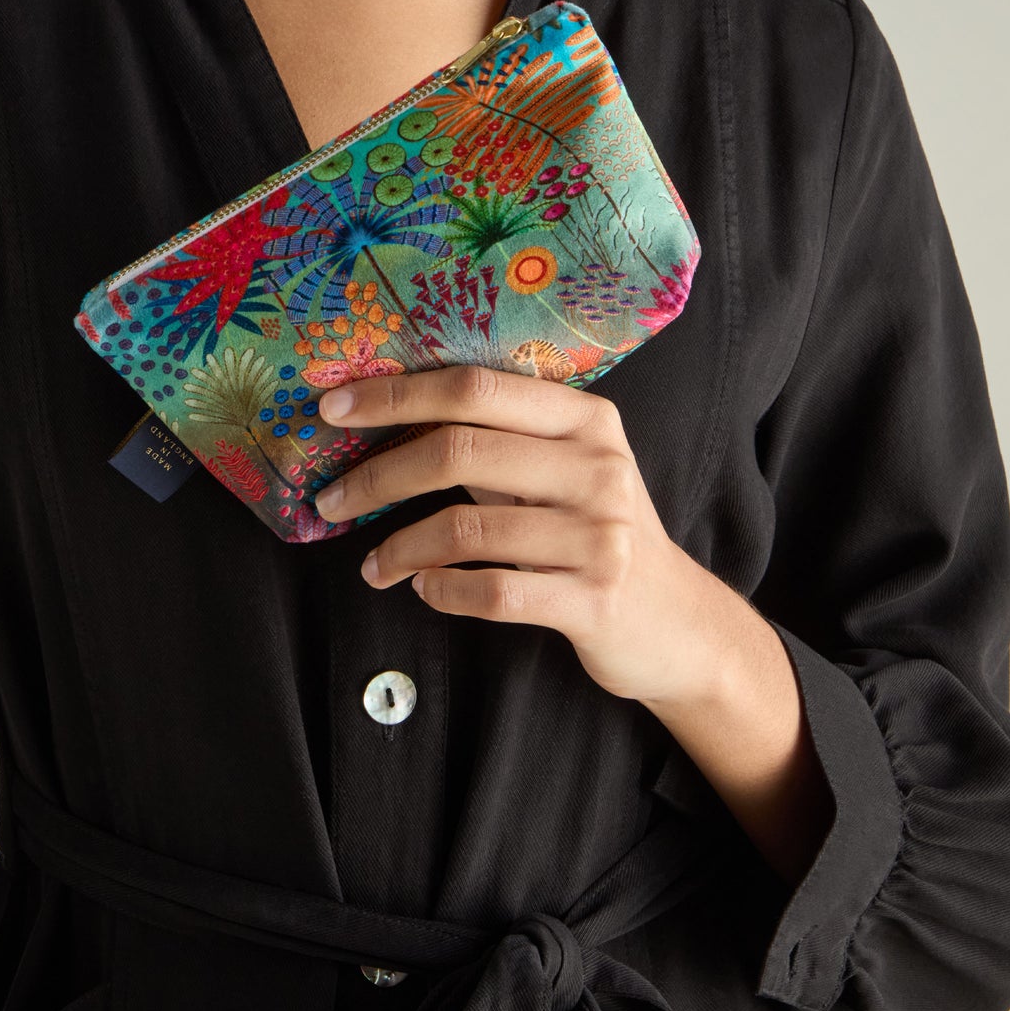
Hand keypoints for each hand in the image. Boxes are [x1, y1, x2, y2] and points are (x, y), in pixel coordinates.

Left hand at [310, 362, 726, 710]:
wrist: (680, 623)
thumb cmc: (596, 532)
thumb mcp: (565, 470)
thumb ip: (498, 439)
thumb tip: (387, 418)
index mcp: (585, 418)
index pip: (474, 387)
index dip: (396, 395)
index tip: (333, 408)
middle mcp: (597, 466)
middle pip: (459, 451)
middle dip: (378, 476)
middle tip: (330, 500)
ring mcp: (599, 535)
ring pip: (465, 529)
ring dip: (400, 548)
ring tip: (374, 565)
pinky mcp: (592, 600)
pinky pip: (491, 592)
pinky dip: (442, 592)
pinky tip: (423, 589)